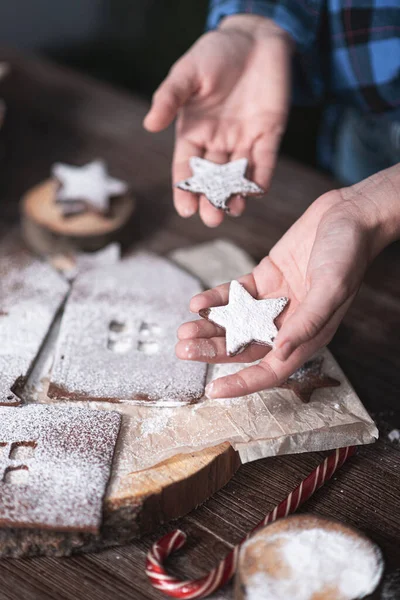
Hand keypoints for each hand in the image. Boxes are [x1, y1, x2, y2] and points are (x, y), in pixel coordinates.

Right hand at [143, 15, 291, 226]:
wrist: (253, 37)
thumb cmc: (214, 53)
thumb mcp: (186, 73)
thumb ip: (169, 98)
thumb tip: (149, 125)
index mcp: (193, 132)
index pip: (187, 168)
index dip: (185, 189)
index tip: (184, 210)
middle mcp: (217, 142)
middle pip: (213, 179)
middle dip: (211, 200)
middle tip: (211, 219)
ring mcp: (244, 139)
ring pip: (238, 175)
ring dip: (236, 195)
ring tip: (233, 211)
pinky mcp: (269, 133)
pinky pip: (265, 160)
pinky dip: (261, 176)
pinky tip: (257, 191)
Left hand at [176, 165, 399, 397]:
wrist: (348, 215)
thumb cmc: (349, 252)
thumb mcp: (332, 288)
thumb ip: (307, 322)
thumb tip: (280, 352)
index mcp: (308, 335)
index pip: (271, 369)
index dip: (242, 383)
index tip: (213, 390)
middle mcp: (289, 323)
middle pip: (246, 346)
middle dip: (214, 350)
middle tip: (184, 349)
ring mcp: (276, 301)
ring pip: (236, 322)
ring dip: (210, 327)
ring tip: (184, 329)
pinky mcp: (266, 279)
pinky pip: (236, 295)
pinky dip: (218, 299)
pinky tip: (198, 303)